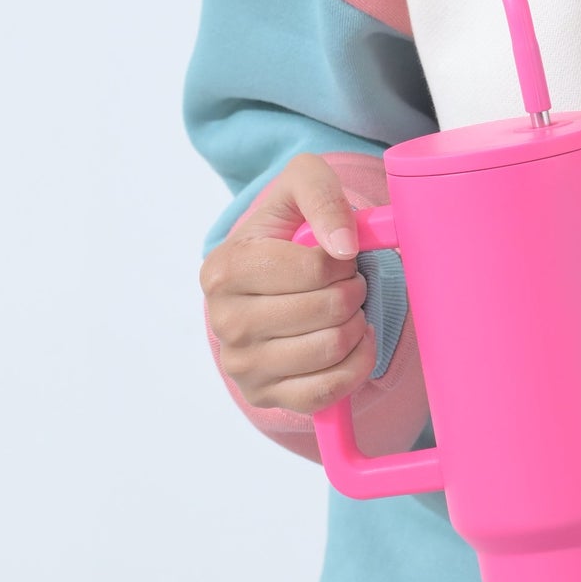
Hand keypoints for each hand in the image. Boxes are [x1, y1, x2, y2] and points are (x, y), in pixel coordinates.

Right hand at [198, 153, 376, 414]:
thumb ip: (321, 195)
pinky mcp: (265, 396)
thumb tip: (343, 246)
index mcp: (224, 270)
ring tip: (348, 308)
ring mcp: (241, 365)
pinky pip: (328, 390)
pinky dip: (357, 363)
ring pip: (329, 349)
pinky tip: (353, 340)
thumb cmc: (285, 229)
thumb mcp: (299, 185)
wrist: (269, 276)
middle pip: (325, 310)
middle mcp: (224, 322)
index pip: (313, 269)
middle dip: (353, 291)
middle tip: (350, 282)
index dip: (344, 261)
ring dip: (357, 324)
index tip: (341, 256)